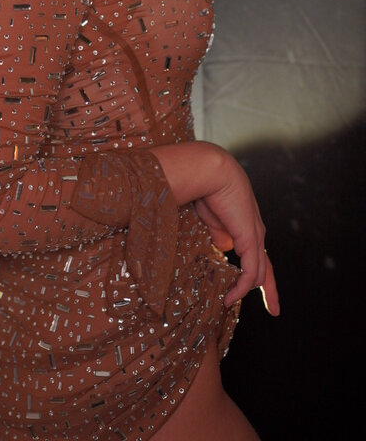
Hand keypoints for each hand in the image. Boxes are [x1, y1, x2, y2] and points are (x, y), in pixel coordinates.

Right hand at [154, 141, 279, 316]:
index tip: (256, 289)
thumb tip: (223, 249)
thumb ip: (219, 234)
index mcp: (246, 226)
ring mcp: (255, 236)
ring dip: (244, 290)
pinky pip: (250, 270)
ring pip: (259, 272)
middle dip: (270, 290)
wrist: (209, 171)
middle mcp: (256, 232)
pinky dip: (241, 286)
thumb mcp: (212, 219)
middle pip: (266, 267)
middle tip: (275, 310)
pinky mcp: (250, 238)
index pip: (257, 254)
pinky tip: (231, 296)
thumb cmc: (206, 188)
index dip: (257, 273)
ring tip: (228, 302)